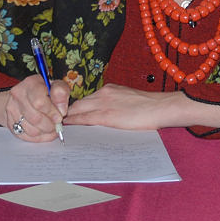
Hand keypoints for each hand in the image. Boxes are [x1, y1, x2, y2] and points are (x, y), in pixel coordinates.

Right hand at [5, 75, 69, 141]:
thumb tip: (61, 110)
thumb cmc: (43, 91)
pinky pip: (26, 136)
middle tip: (56, 124)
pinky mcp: (10, 122)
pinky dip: (39, 138)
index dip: (52, 113)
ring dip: (45, 132)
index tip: (59, 117)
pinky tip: (44, 132)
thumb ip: (61, 93)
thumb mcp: (56, 86)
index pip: (39, 102)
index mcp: (31, 83)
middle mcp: (18, 95)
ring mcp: (11, 109)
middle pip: (35, 118)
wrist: (24, 96)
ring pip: (31, 130)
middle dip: (50, 125)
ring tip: (51, 127)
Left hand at [64, 84, 219, 130]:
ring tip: (61, 130)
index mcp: (110, 89)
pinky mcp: (107, 115)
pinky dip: (75, 124)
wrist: (161, 108)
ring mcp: (104, 103)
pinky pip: (85, 119)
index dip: (76, 109)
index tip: (67, 118)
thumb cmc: (149, 108)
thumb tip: (103, 117)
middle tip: (58, 125)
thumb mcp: (128, 101)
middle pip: (79, 104)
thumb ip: (115, 105)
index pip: (86, 100)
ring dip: (69, 120)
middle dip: (68, 114)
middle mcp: (104, 93)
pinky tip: (69, 131)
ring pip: (79, 110)